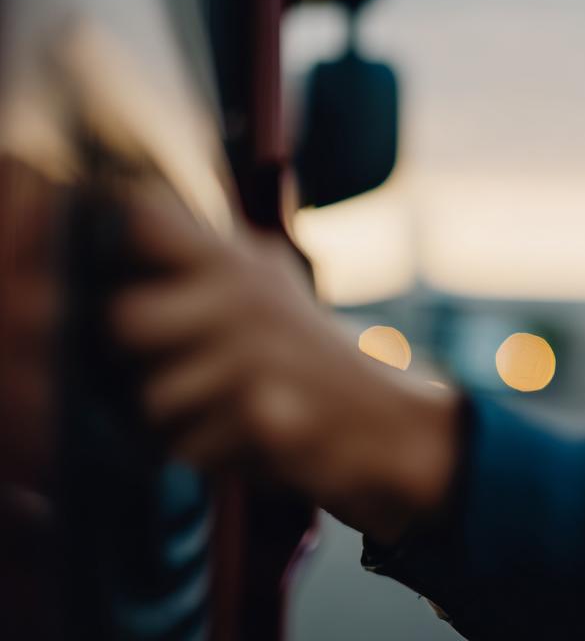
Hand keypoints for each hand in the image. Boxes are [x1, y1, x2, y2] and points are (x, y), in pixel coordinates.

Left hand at [110, 187, 459, 543]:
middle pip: (124, 318)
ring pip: (151, 398)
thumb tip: (130, 207)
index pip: (144, 220)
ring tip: (215, 410)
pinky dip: (208, 454)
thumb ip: (204, 249)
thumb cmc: (309, 355)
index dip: (121, 246)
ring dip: (173, 418)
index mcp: (239, 262)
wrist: (387, 423)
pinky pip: (187, 448)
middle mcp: (246, 300)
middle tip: (164, 366)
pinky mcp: (265, 420)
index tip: (131, 275)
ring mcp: (256, 360)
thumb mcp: (268, 281)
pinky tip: (241, 437)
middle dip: (131, 356)